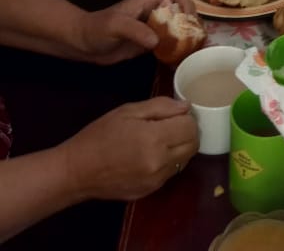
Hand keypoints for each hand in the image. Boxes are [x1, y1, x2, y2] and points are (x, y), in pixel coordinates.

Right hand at [62, 98, 197, 200]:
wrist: (76, 171)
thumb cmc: (100, 135)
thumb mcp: (128, 111)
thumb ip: (161, 106)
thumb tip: (186, 107)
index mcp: (155, 139)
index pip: (191, 127)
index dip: (186, 118)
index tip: (174, 115)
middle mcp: (160, 163)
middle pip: (193, 146)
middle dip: (187, 133)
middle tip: (171, 125)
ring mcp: (155, 181)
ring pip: (184, 161)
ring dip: (179, 149)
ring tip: (159, 140)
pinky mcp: (149, 192)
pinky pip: (170, 174)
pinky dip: (168, 163)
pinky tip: (150, 155)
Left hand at [75, 0, 196, 64]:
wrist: (82, 44)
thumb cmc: (97, 28)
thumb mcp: (116, 26)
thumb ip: (136, 30)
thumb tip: (157, 41)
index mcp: (149, 1)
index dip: (186, 5)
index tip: (189, 23)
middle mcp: (154, 12)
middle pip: (180, 11)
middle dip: (190, 23)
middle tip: (196, 41)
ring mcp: (151, 28)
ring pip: (176, 28)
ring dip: (185, 37)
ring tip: (192, 51)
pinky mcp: (147, 43)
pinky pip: (167, 43)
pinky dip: (175, 49)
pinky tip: (178, 60)